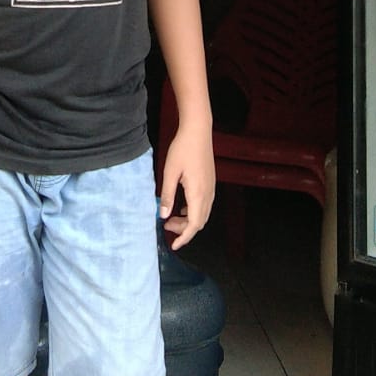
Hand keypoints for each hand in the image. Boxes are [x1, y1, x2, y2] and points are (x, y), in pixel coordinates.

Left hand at [159, 122, 214, 249]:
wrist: (198, 130)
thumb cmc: (183, 148)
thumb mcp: (170, 172)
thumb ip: (168, 195)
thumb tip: (163, 215)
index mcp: (198, 193)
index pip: (193, 225)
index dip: (184, 238)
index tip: (174, 245)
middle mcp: (208, 193)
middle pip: (199, 222)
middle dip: (184, 229)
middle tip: (166, 225)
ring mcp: (211, 187)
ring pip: (203, 214)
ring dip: (188, 220)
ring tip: (172, 216)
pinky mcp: (211, 181)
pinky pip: (205, 204)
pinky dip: (194, 211)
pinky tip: (182, 206)